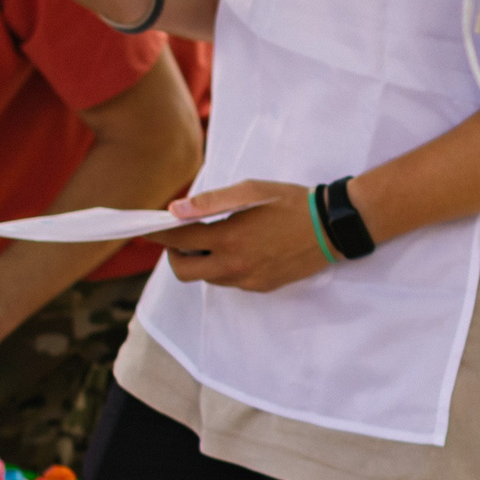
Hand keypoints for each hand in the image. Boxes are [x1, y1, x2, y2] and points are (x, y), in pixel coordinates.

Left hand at [153, 179, 325, 292]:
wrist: (333, 226)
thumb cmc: (291, 202)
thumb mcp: (251, 191)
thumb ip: (210, 202)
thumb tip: (174, 210)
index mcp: (229, 238)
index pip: (178, 240)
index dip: (158, 234)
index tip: (145, 229)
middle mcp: (234, 264)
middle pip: (184, 271)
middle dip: (175, 255)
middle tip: (181, 239)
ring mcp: (248, 280)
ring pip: (207, 277)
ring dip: (200, 261)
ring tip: (213, 240)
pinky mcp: (260, 287)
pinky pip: (229, 282)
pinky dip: (222, 268)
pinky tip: (237, 250)